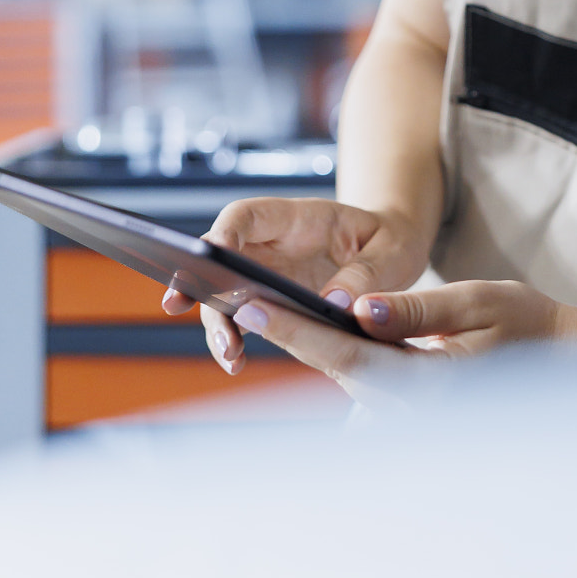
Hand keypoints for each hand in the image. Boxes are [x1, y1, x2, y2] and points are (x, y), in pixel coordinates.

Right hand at [160, 196, 428, 375]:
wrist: (394, 253)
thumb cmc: (391, 240)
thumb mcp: (393, 250)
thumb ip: (368, 272)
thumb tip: (333, 302)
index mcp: (299, 218)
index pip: (247, 215)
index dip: (222, 233)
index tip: (207, 256)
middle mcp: (274, 244)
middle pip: (222, 257)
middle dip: (201, 282)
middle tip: (182, 308)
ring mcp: (268, 273)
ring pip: (225, 293)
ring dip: (217, 321)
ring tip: (228, 355)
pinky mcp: (271, 302)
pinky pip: (243, 318)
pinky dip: (234, 338)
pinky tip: (235, 362)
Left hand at [228, 278, 576, 402]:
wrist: (569, 367)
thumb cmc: (531, 326)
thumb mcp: (479, 303)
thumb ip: (418, 310)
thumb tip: (359, 310)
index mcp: (429, 383)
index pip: (347, 356)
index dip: (296, 332)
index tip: (254, 308)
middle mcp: (414, 411)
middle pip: (337, 370)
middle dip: (294, 336)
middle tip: (245, 298)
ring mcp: (413, 420)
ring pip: (349, 380)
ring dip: (318, 348)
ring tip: (277, 310)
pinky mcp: (413, 415)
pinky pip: (366, 390)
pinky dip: (347, 362)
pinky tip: (332, 334)